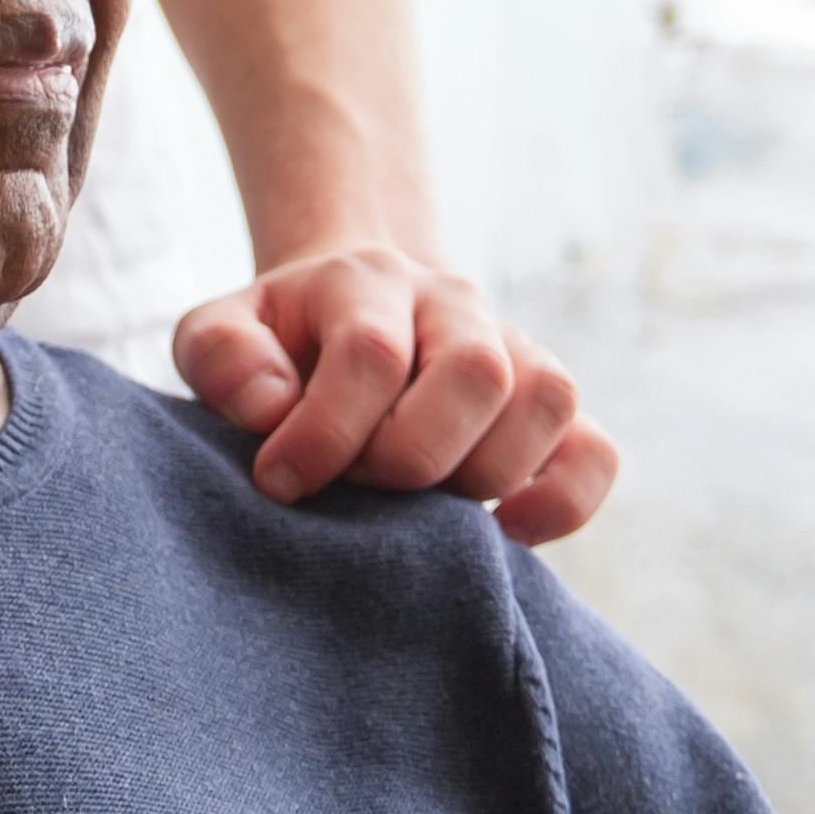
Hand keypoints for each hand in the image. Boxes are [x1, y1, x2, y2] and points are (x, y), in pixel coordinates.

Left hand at [175, 241, 616, 545]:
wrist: (346, 310)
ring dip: (483, 472)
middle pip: (476, 369)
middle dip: (411, 454)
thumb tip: (272, 406)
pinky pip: (595, 451)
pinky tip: (505, 532)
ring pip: (547, 398)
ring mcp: (513, 349)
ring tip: (420, 505)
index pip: (373, 353)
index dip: (326, 433)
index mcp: (367, 282)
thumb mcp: (219, 335)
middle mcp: (453, 305)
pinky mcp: (545, 407)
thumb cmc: (278, 345)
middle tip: (360, 485)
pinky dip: (562, 500)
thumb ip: (222, 358)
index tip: (280, 482)